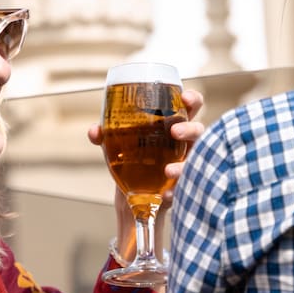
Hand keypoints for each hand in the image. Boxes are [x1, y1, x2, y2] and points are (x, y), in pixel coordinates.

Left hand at [86, 86, 205, 188]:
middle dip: (190, 129)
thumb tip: (95, 131)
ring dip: (184, 165)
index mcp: (172, 124)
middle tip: (174, 132)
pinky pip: (184, 187)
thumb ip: (105, 134)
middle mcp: (183, 142)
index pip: (190, 106)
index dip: (192, 99)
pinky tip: (166, 194)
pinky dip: (175, 191)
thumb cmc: (131, 157)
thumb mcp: (116, 143)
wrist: (131, 192)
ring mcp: (185, 163)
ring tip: (168, 171)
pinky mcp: (181, 185)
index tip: (185, 98)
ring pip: (196, 160)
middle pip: (198, 129)